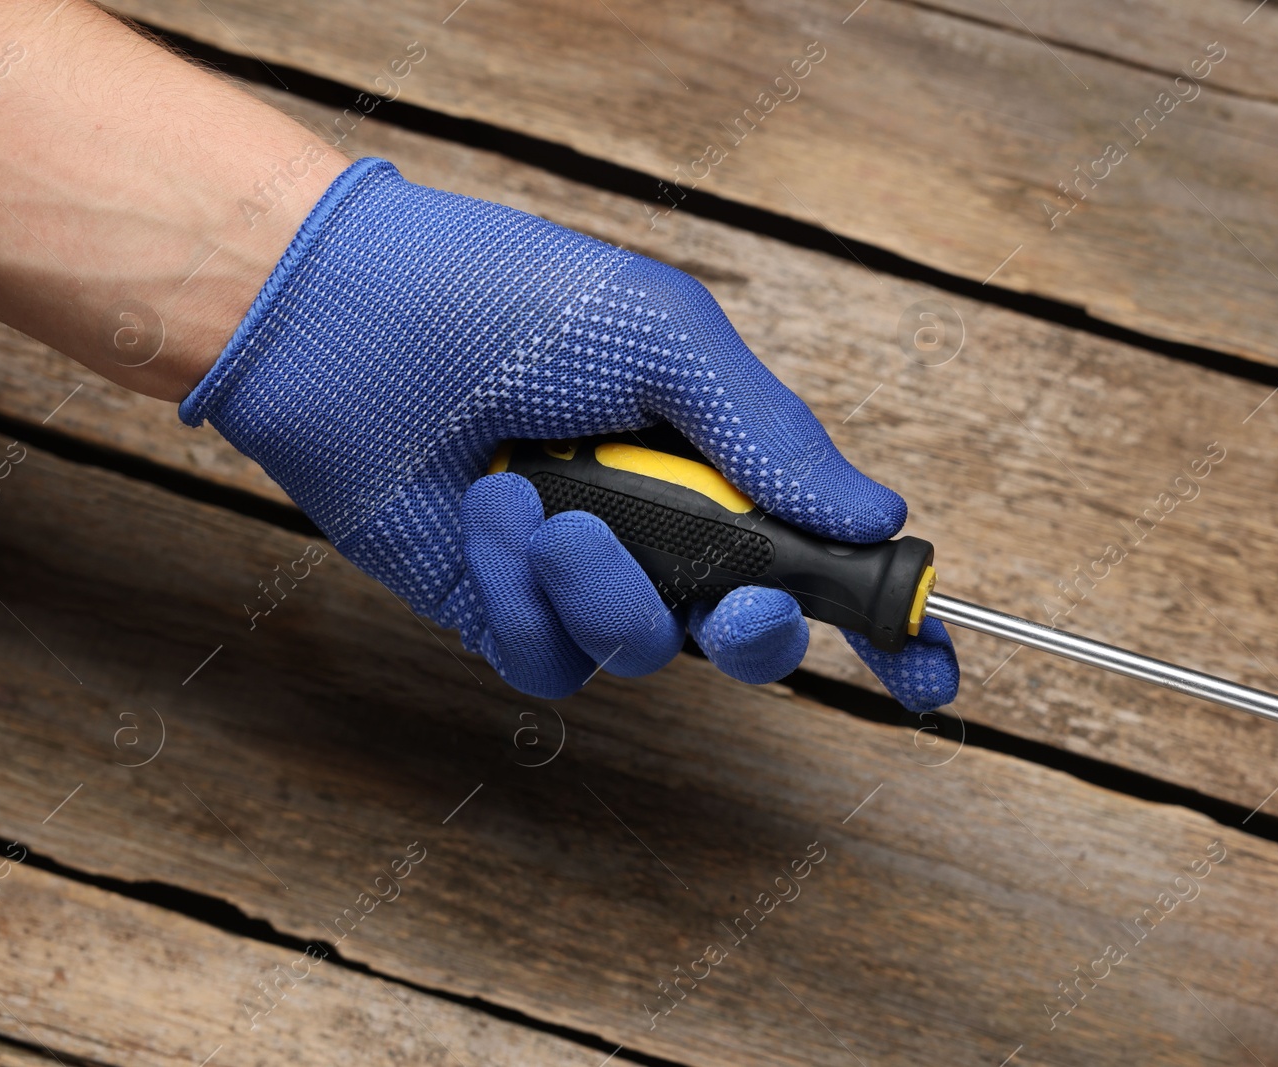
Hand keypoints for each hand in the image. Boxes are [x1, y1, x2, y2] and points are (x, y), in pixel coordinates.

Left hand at [181, 157, 958, 708]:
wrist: (346, 319)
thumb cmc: (509, 302)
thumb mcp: (665, 336)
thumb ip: (771, 435)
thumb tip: (877, 515)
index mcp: (719, 463)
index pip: (822, 560)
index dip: (884, 623)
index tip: (931, 671)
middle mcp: (660, 532)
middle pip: (748, 638)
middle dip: (755, 635)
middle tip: (740, 607)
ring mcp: (581, 579)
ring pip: (642, 655)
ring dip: (602, 588)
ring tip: (538, 497)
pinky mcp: (502, 613)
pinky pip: (547, 658)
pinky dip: (522, 596)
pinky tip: (490, 514)